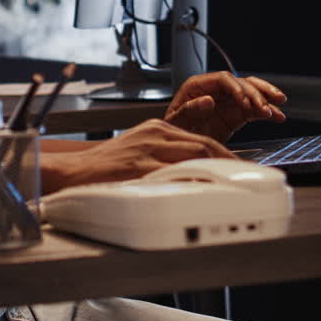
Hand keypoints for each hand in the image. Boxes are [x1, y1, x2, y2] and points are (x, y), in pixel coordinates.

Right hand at [46, 119, 233, 190]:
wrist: (74, 171)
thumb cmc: (106, 166)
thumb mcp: (139, 151)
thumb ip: (165, 156)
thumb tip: (196, 174)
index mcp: (157, 128)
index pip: (201, 139)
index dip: (225, 155)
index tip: (240, 169)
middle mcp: (155, 134)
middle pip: (204, 145)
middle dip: (229, 164)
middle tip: (246, 180)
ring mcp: (147, 150)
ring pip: (195, 156)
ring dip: (218, 172)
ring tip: (235, 188)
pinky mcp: (139, 167)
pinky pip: (175, 174)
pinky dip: (195, 182)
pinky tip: (206, 192)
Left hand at [164, 72, 286, 142]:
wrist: (177, 146)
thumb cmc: (172, 131)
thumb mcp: (175, 123)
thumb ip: (190, 110)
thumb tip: (208, 100)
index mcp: (197, 86)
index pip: (222, 79)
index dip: (236, 88)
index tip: (244, 101)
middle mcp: (214, 90)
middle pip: (240, 83)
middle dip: (255, 94)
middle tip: (264, 108)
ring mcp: (226, 101)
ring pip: (251, 91)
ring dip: (266, 97)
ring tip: (278, 105)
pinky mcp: (235, 114)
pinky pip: (254, 109)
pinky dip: (267, 112)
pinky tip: (278, 116)